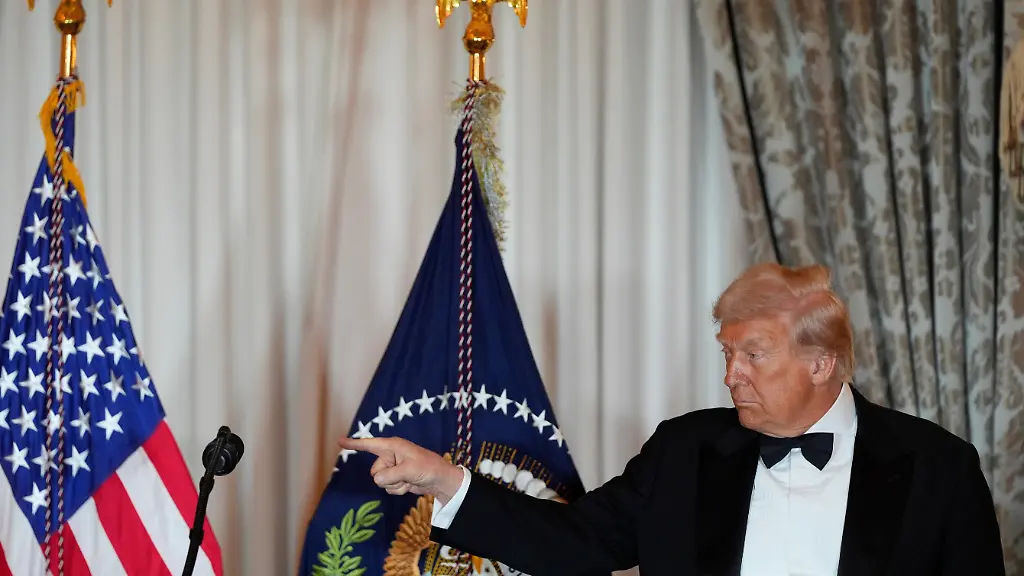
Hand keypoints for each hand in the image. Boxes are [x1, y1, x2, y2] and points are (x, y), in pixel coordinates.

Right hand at [338, 436, 464, 504]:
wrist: (440, 480)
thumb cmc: (428, 468)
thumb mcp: (410, 470)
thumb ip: (391, 474)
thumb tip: (376, 479)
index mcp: (392, 446)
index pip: (369, 444)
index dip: (354, 444)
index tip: (339, 441)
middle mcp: (390, 455)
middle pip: (375, 471)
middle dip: (388, 477)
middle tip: (405, 475)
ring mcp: (392, 468)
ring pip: (380, 481)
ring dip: (394, 484)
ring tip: (409, 479)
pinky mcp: (396, 478)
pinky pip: (388, 487)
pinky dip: (398, 489)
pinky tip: (409, 485)